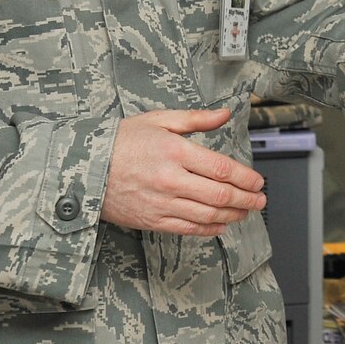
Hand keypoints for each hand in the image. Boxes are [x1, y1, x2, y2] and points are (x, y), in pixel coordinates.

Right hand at [99, 109, 265, 237]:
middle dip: (246, 199)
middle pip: (219, 195)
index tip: (258, 181)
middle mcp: (170, 179)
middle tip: (260, 200)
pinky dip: (209, 229)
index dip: (245, 178)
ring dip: (232, 215)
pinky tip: (221, 225)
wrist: (84, 167)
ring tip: (246, 212)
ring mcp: (161, 202)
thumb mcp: (158, 120)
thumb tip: (225, 114)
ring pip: (207, 215)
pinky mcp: (152, 220)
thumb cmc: (120, 141)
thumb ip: (196, 119)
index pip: (221, 169)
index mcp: (175, 152)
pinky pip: (187, 229)